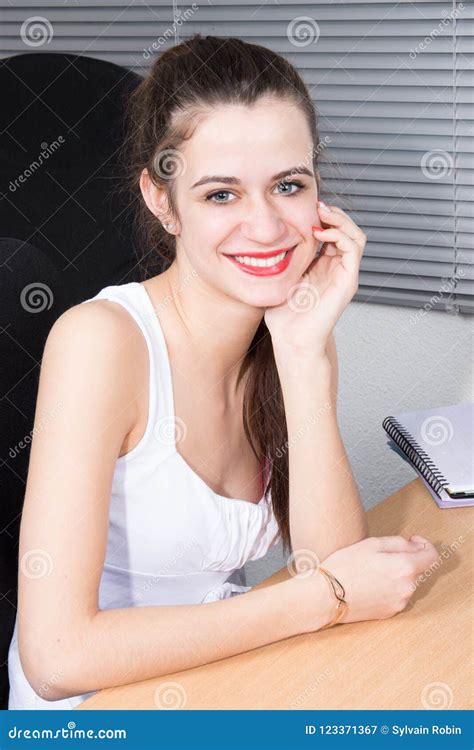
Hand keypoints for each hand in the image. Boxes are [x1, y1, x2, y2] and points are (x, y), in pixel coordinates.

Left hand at [264, 201, 366, 357]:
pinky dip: (340, 235)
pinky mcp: (348, 281)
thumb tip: (262, 239)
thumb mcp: (278, 277)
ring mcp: (344, 275)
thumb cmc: (283, 315)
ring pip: (355, 235)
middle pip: (347, 230)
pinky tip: (321, 233)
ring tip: (321, 213)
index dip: (322, 217)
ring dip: (340, 220)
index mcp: (322, 266)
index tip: (306, 206)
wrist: (291, 339)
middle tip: (317, 205)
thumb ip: (278, 259)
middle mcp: (337, 269)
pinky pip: (354, 249)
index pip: (332, 232)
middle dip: (333, 214)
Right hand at [316, 535, 438, 626]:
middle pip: (419, 569)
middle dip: (407, 559)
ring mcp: (399, 602)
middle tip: (383, 554)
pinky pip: (397, 595)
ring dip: (398, 574)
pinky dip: (390, 588)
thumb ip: (399, 543)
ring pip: (407, 583)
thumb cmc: (345, 567)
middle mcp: (407, 588)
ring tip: (373, 570)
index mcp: (405, 567)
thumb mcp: (371, 543)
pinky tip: (370, 583)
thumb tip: (415, 547)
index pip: (432, 556)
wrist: (326, 596)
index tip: (413, 541)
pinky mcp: (389, 613)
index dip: (424, 545)